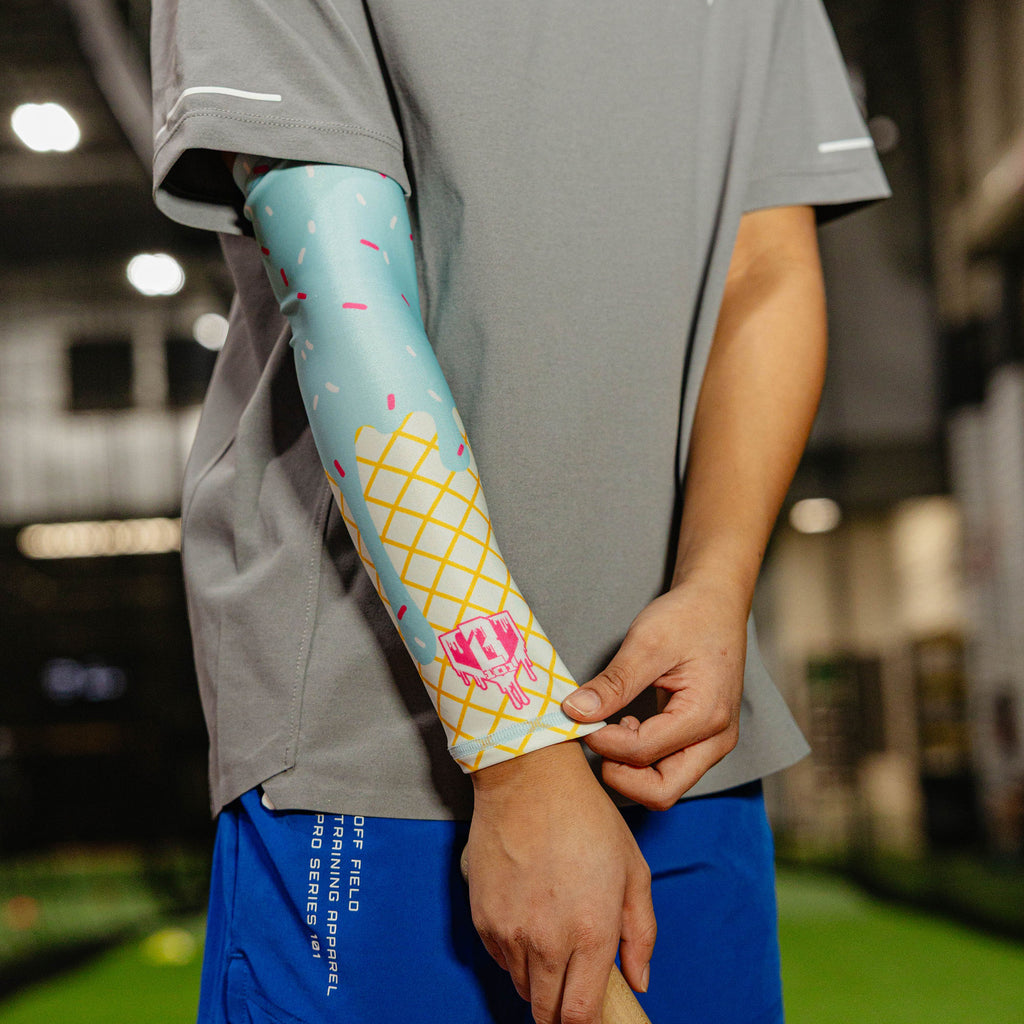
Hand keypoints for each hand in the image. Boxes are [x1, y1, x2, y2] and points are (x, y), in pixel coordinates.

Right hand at [466, 742, 654, 1023]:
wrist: (529, 778)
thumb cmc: (586, 817)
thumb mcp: (633, 869)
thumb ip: (640, 933)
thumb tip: (639, 980)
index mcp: (592, 932)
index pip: (580, 1017)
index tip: (591, 1014)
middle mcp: (547, 940)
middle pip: (546, 1013)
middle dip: (561, 1010)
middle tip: (573, 983)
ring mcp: (509, 931)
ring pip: (522, 986)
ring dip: (539, 977)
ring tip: (553, 935)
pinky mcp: (482, 917)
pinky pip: (499, 958)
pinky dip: (514, 951)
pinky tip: (528, 915)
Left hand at [561, 577, 746, 809]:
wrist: (716, 605)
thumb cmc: (687, 618)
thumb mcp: (646, 643)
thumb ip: (613, 683)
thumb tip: (574, 711)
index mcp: (706, 715)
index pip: (644, 752)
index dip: (603, 741)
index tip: (578, 716)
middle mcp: (717, 739)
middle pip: (662, 791)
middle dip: (620, 774)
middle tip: (594, 738)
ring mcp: (713, 744)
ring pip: (665, 785)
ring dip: (629, 767)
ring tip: (610, 726)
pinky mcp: (703, 741)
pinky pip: (669, 769)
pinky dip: (640, 759)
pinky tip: (626, 725)